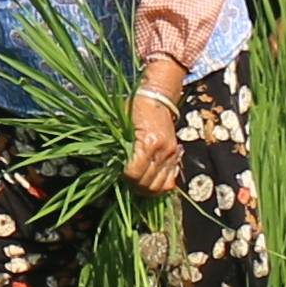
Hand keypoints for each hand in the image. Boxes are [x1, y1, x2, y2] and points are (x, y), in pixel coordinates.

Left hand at [125, 77, 185, 197]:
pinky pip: (171, 181)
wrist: (157, 97)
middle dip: (134, 185)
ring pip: (160, 186)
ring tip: (137, 183)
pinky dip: (160, 185)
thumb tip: (110, 165)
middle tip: (126, 180)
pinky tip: (150, 180)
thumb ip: (118, 145)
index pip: (134, 173)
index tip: (119, 172)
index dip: (125, 177)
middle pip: (147, 183)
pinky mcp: (176, 156)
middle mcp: (162, 151)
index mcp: (147, 142)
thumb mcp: (121, 123)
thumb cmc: (135, 107)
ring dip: (147, 189)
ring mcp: (171, 155)